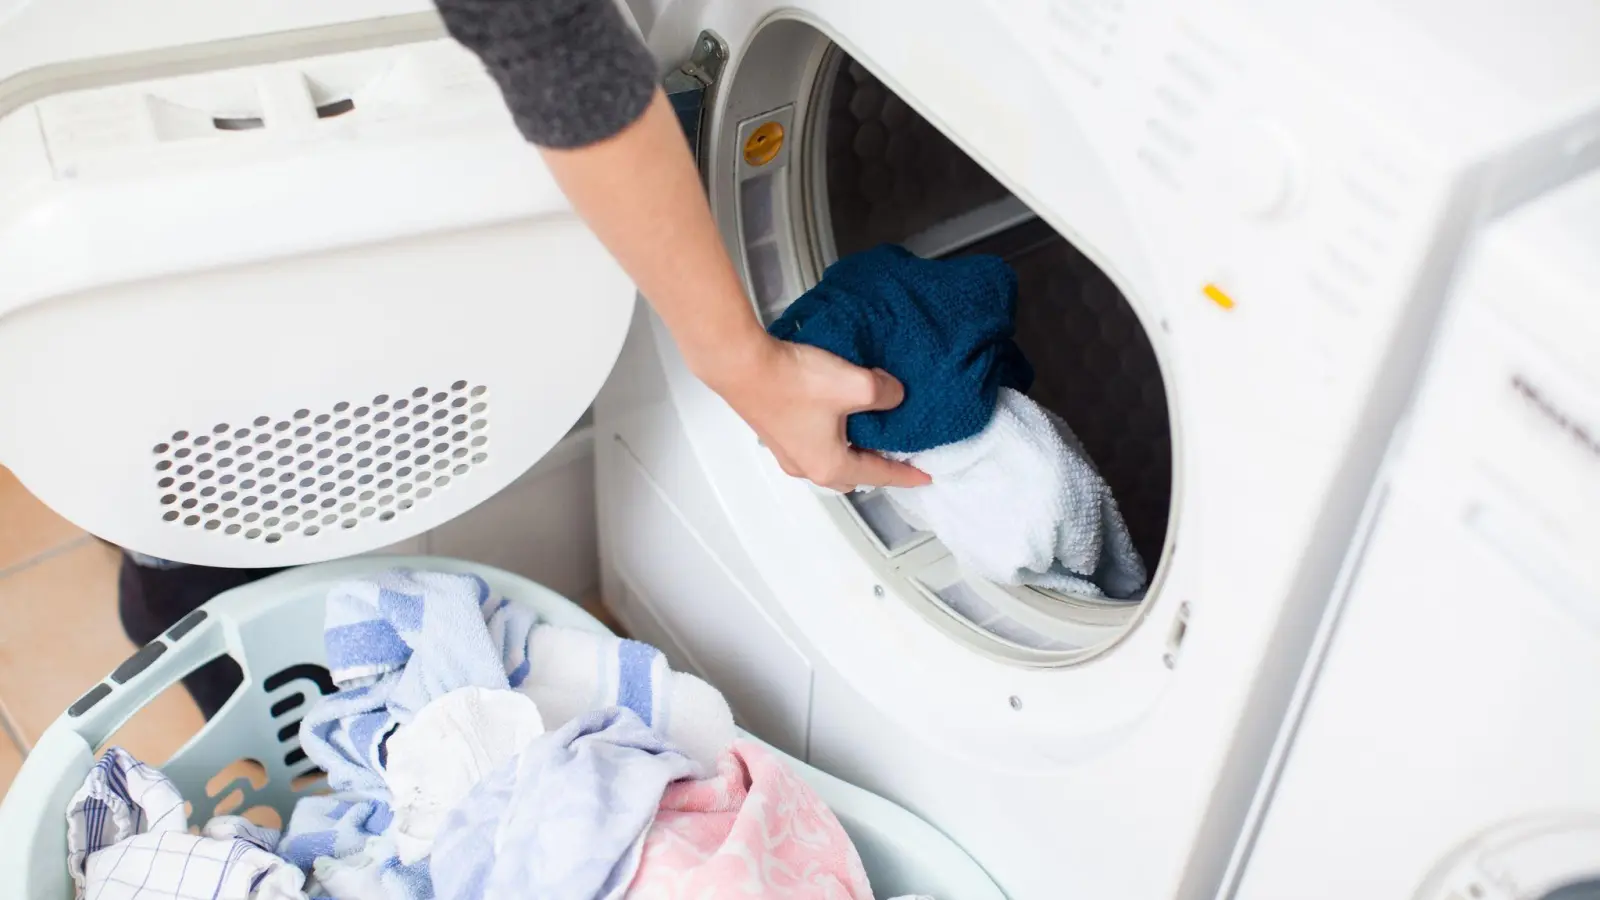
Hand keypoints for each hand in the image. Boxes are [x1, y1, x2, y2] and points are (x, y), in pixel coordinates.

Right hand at [699, 336, 931, 492]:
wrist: (742, 364)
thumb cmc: (792, 381)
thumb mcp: (855, 386)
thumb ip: (886, 394)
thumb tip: (893, 394)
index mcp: (829, 465)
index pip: (879, 475)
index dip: (906, 474)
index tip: (924, 476)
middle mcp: (805, 465)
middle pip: (851, 474)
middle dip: (875, 466)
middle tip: (896, 451)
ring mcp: (786, 449)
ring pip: (829, 458)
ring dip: (850, 448)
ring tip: (868, 428)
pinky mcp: (776, 430)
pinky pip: (811, 442)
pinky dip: (831, 435)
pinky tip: (836, 412)